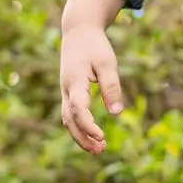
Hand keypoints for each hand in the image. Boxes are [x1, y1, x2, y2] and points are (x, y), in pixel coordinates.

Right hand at [60, 21, 124, 153]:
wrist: (78, 31)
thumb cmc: (95, 45)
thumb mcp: (107, 62)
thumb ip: (111, 86)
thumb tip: (116, 113)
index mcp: (75, 81)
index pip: (78, 109)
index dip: (88, 126)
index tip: (102, 136)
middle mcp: (66, 89)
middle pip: (69, 120)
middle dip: (83, 137)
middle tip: (100, 151)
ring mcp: (65, 91)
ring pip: (68, 119)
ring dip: (81, 135)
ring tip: (99, 148)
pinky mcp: (69, 91)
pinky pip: (71, 114)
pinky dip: (80, 126)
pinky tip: (93, 134)